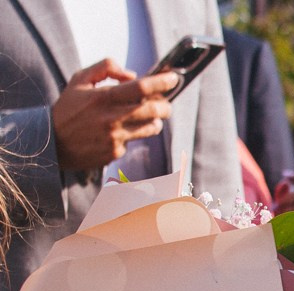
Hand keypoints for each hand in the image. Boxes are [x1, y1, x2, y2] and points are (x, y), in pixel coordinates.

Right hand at [51, 59, 176, 171]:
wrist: (52, 142)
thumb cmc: (68, 108)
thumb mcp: (79, 80)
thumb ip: (105, 68)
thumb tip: (132, 74)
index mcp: (102, 97)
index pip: (141, 88)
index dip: (161, 82)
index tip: (173, 78)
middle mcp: (111, 118)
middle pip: (153, 110)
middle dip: (165, 106)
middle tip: (165, 103)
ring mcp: (115, 137)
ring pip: (150, 128)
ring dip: (155, 121)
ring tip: (147, 116)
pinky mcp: (115, 152)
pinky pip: (134, 141)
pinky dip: (132, 134)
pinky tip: (119, 132)